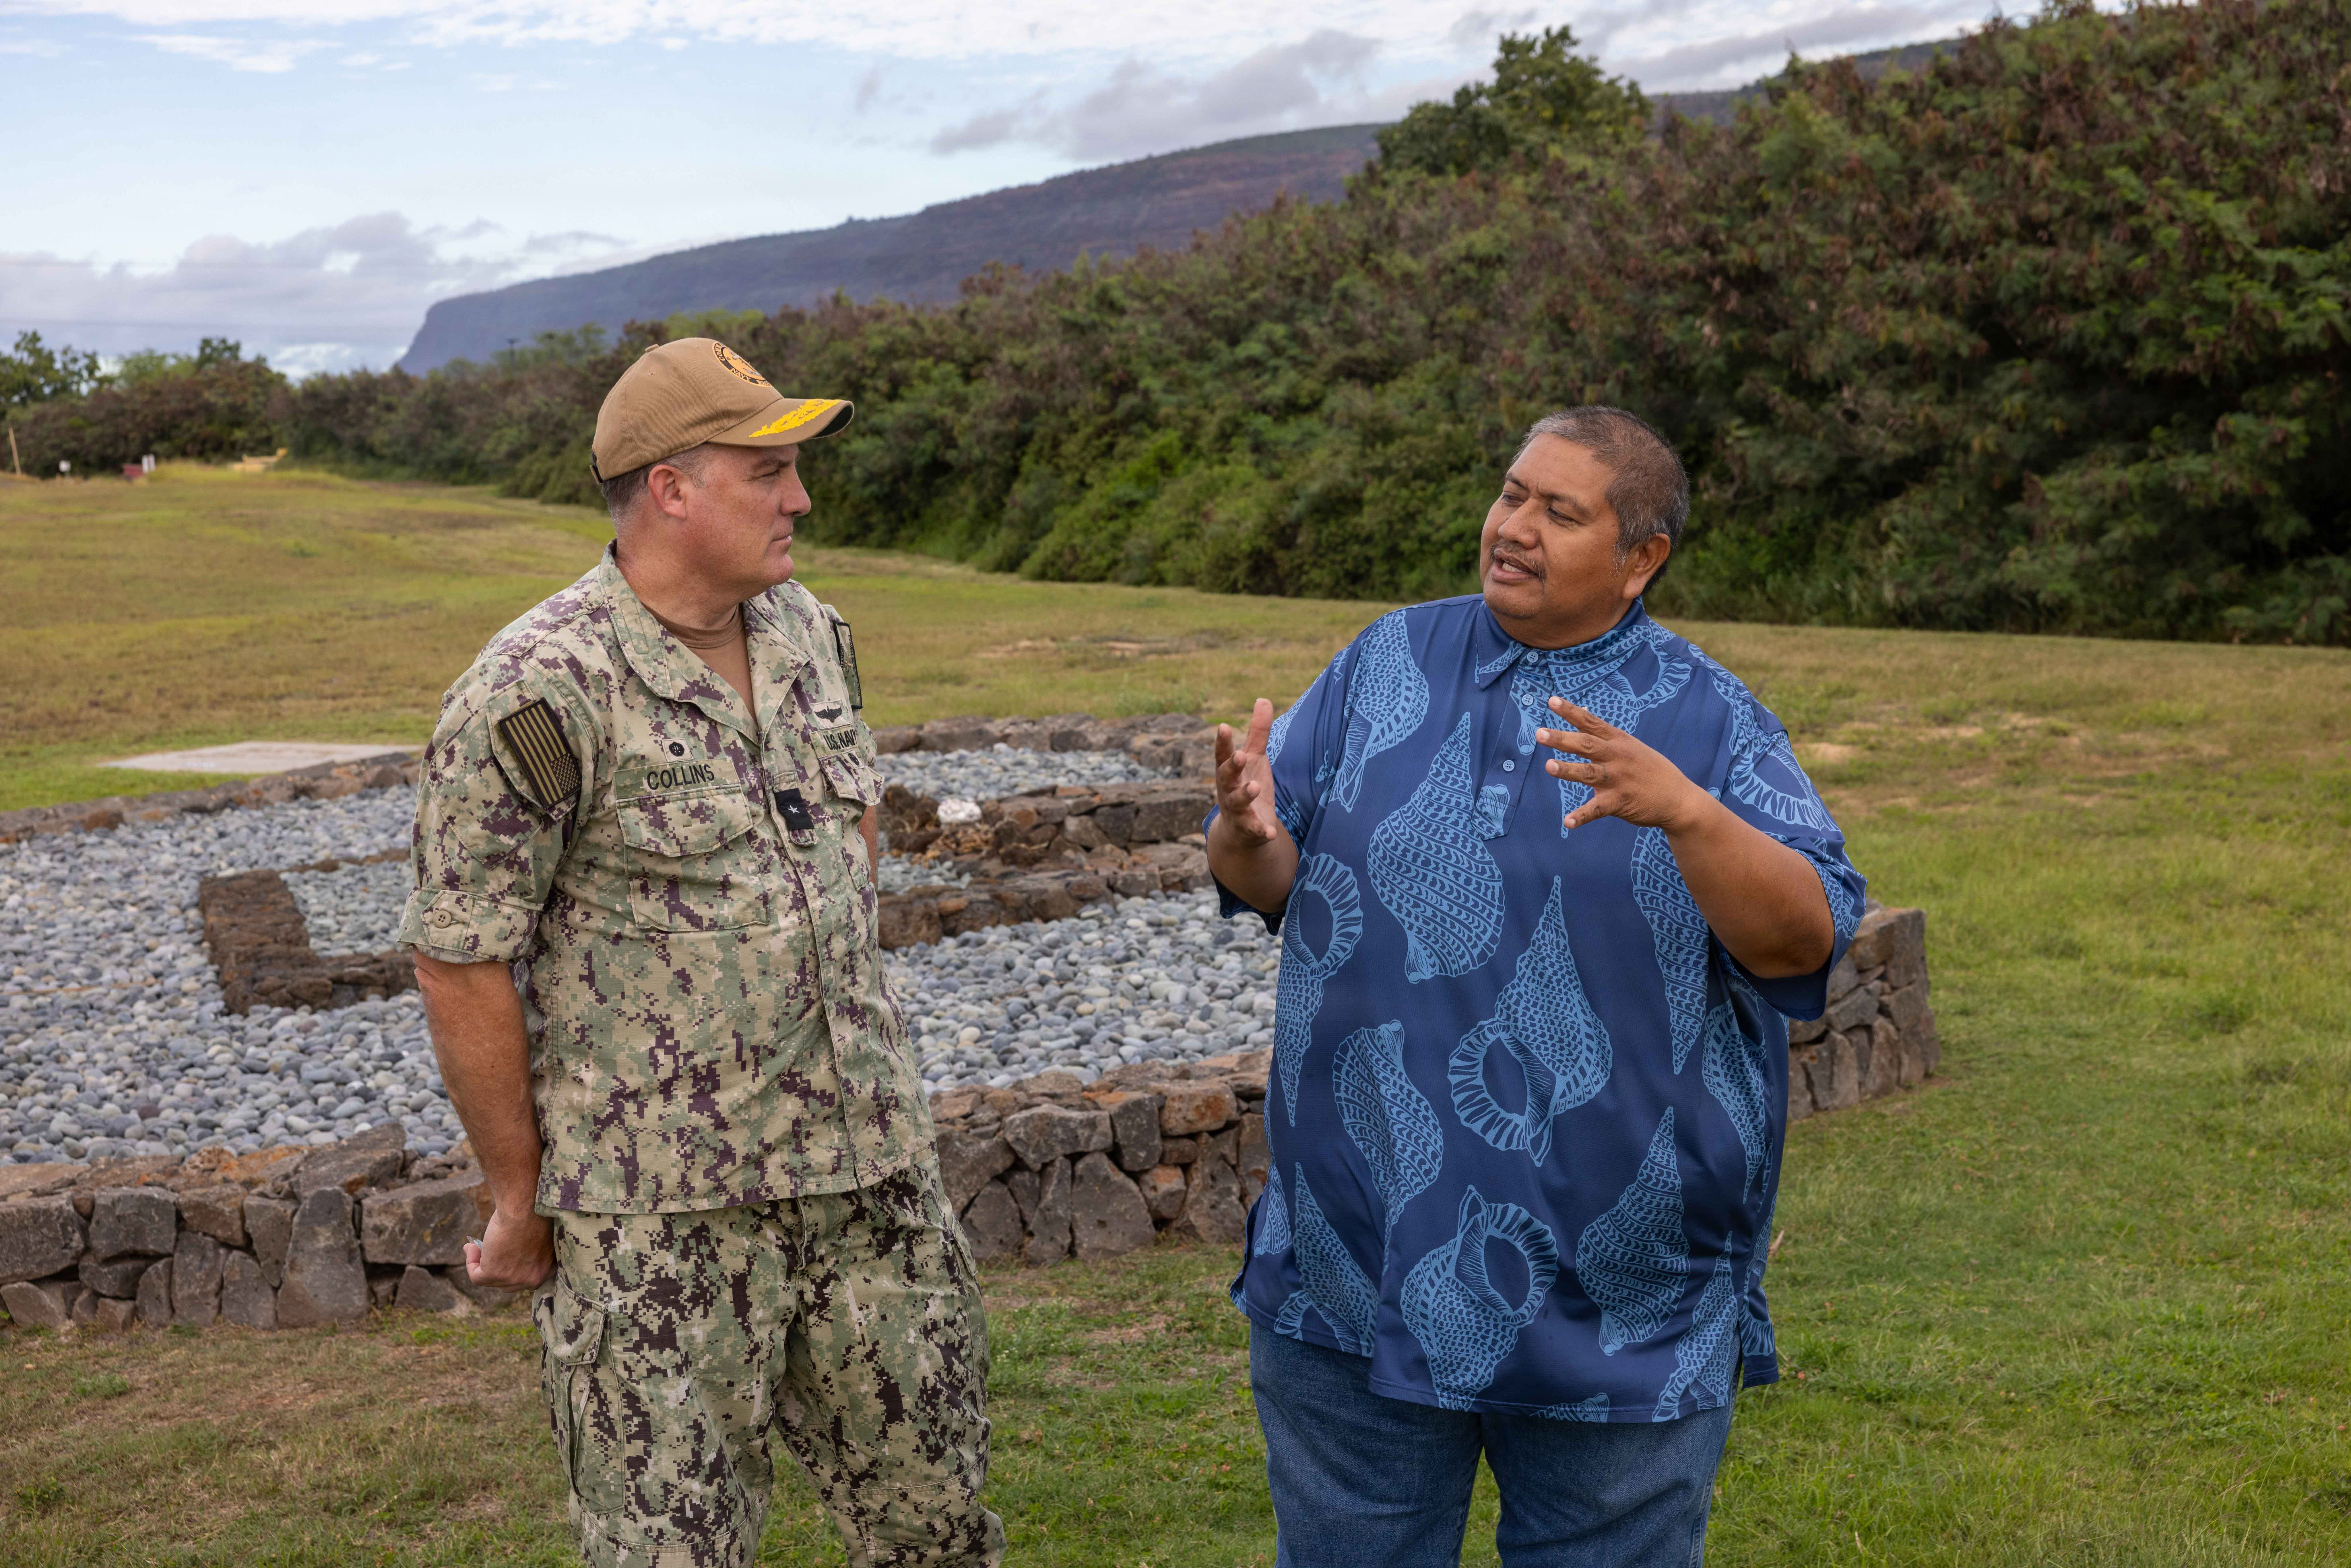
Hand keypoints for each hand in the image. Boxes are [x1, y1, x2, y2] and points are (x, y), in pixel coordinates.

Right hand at [466, 1202, 554, 1291]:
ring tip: (475, 1247)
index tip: (503, 1257)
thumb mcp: (535, 1240)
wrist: (525, 1209)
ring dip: (481, 1264)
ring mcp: (513, 1278)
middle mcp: (531, 1280)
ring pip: (491, 1281)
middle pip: (507, 1283)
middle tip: (486, 1253)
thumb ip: (526, 1254)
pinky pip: (477, 1277)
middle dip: (496, 1268)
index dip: (511, 1268)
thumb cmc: (534, 1216)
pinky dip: (471, 1264)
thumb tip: (504, 1256)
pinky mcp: (494, 1274)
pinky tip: (472, 1248)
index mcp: (545, 1271)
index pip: (525, 1280)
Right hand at [1214, 699, 1280, 845]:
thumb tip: (1263, 699)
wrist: (1240, 830)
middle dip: (1231, 766)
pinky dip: (1261, 831)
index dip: (1222, 741)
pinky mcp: (1249, 828)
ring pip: (1238, 802)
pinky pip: (1254, 830)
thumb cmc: (1245, 784)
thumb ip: (1257, 732)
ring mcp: (1237, 810)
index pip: (1222, 754)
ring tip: (1255, 787)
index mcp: (1229, 770)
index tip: (1224, 727)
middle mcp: (1228, 789)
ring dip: (1245, 795)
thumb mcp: (1253, 758)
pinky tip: (1271, 831)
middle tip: (1239, 755)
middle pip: (1226, 777)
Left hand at [1537, 697, 1710, 831]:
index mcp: (1619, 741)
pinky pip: (1597, 809)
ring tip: (1548, 767)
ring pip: (1589, 773)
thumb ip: (1605, 735)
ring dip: (1568, 770)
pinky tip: (1567, 822)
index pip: (1592, 723)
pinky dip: (1581, 816)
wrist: (1679, 799)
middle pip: (1586, 745)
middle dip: (1562, 739)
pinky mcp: (1620, 802)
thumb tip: (1581, 714)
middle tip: (1539, 733)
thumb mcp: (1631, 746)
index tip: (1552, 701)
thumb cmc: (1651, 770)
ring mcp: (1619, 780)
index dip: (1571, 712)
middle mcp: (1618, 757)